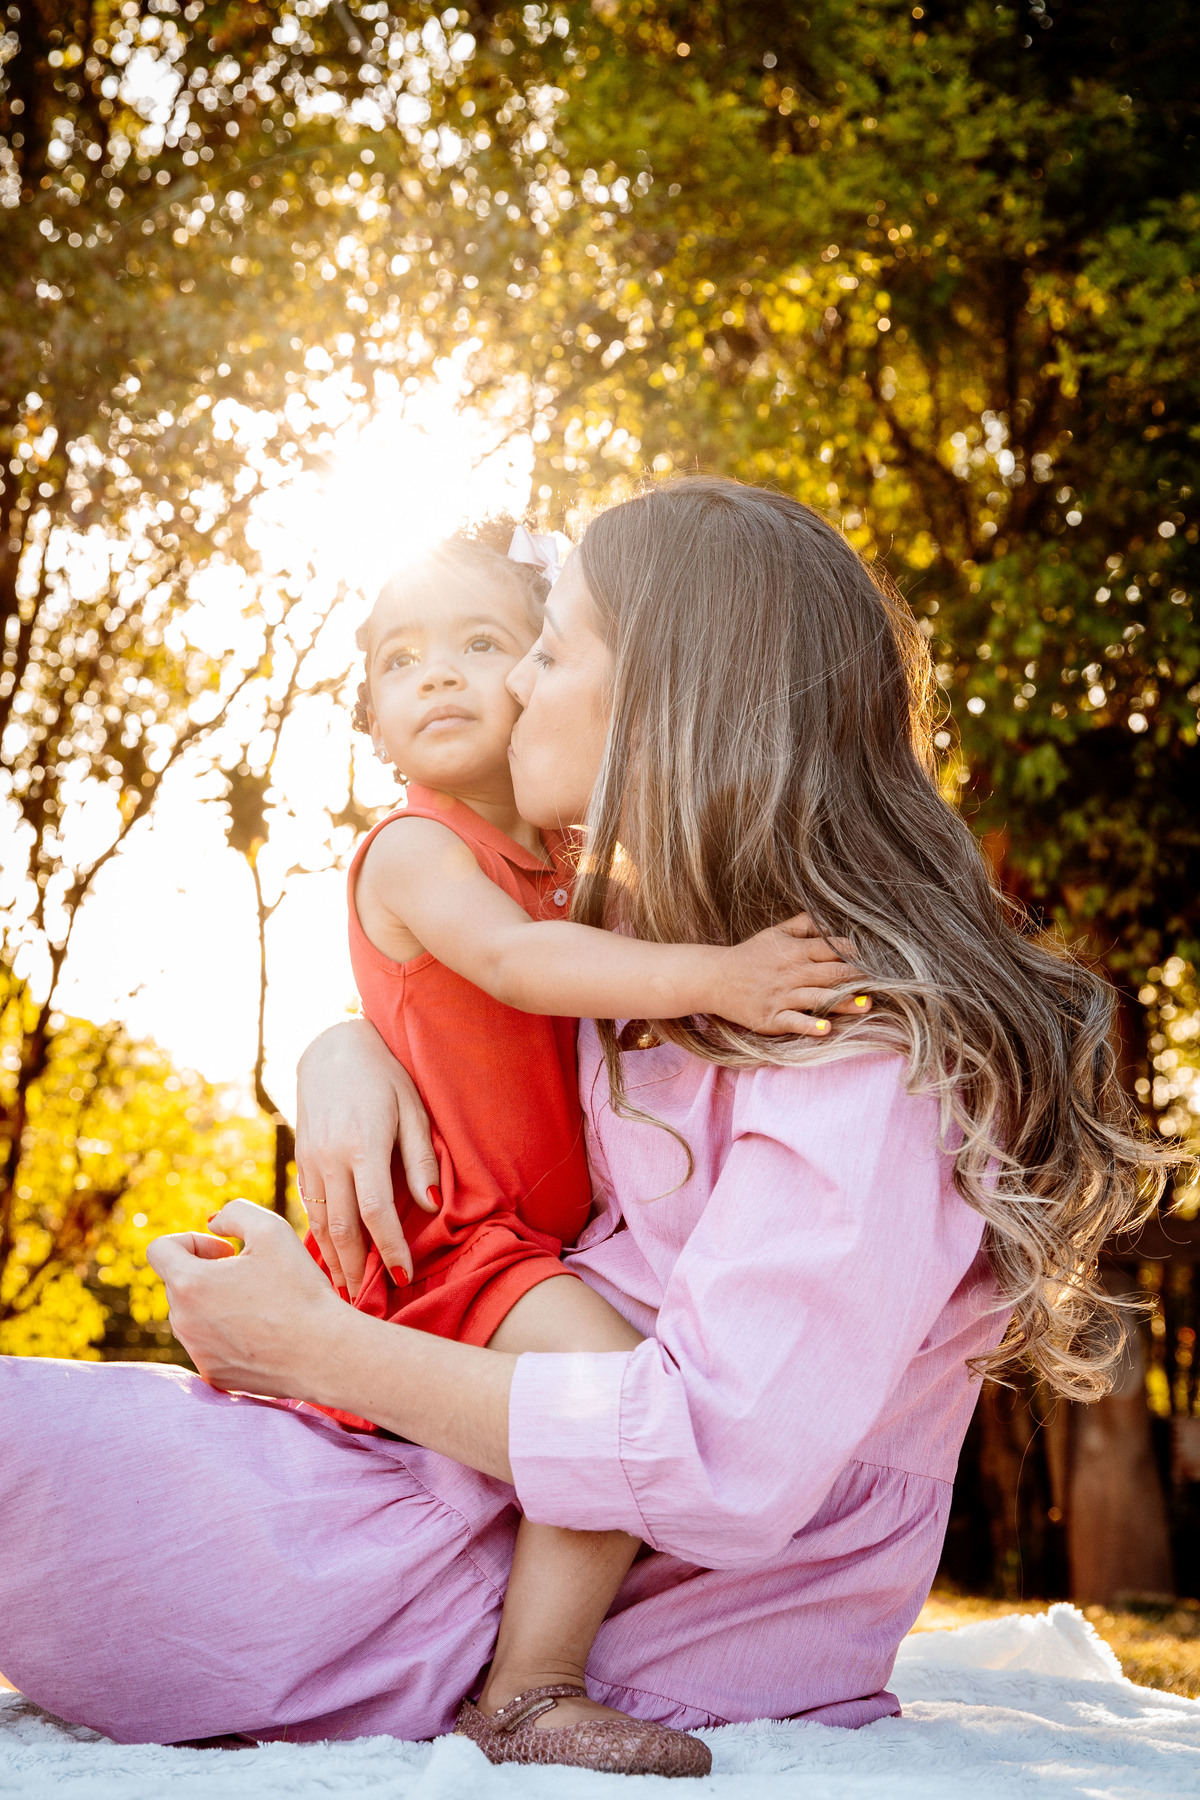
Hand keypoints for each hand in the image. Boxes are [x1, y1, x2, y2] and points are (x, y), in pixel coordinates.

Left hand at [147, 1200, 342, 1398]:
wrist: (325, 1352)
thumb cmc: (300, 1288)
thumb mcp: (272, 1229)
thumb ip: (233, 1212)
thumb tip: (212, 1225)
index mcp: (190, 1283)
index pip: (159, 1249)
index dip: (192, 1241)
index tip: (226, 1251)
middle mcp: (183, 1321)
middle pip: (178, 1283)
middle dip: (207, 1272)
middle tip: (251, 1275)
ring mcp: (196, 1353)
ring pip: (192, 1314)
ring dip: (215, 1302)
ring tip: (260, 1304)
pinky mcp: (212, 1375)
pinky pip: (207, 1344)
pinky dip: (226, 1333)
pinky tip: (262, 1331)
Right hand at [294, 1019, 440, 1296]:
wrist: (332, 1050)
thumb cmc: (384, 1078)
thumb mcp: (413, 1110)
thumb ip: (421, 1159)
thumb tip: (430, 1205)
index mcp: (362, 1146)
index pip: (375, 1212)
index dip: (389, 1248)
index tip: (403, 1276)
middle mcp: (330, 1158)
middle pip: (340, 1227)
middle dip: (355, 1268)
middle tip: (367, 1304)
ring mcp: (310, 1160)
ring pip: (318, 1222)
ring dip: (333, 1261)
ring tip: (346, 1293)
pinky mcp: (300, 1159)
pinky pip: (309, 1207)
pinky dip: (318, 1238)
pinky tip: (329, 1259)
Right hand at [714, 914, 870, 1037]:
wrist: (714, 978)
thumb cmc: (749, 956)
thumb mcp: (775, 933)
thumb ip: (804, 925)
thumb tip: (832, 925)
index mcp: (794, 951)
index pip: (832, 949)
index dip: (856, 953)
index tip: (876, 960)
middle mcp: (791, 972)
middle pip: (832, 973)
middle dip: (858, 977)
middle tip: (882, 983)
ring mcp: (781, 996)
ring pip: (819, 998)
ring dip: (844, 1002)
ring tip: (866, 1005)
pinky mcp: (771, 1017)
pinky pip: (794, 1022)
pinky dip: (811, 1026)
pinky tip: (828, 1030)